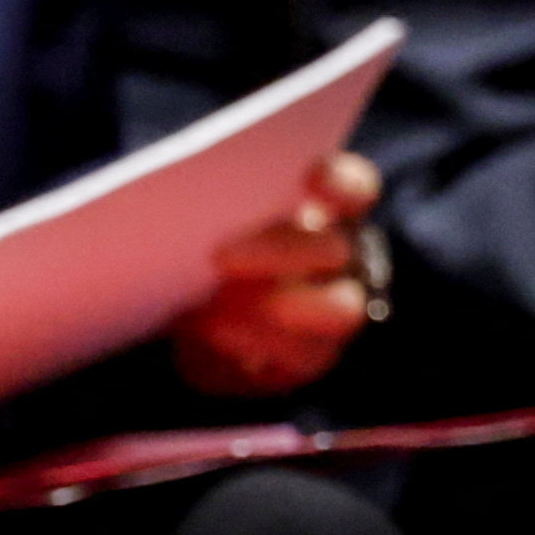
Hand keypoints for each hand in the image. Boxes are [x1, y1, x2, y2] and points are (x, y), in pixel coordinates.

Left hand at [168, 151, 380, 398]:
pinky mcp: (313, 356)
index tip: (307, 177)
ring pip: (339, 311)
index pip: (353, 187)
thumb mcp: (197, 217)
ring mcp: (336, 310)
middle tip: (221, 256)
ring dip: (272, 309)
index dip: (338, 182)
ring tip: (212, 309)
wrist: (181, 309)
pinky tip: (213, 333)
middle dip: (282, 251)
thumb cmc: (194, 244)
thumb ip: (211, 204)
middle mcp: (342, 257)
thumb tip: (187, 201)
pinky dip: (254, 345)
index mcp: (326, 208)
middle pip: (336, 249)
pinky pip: (302, 357)